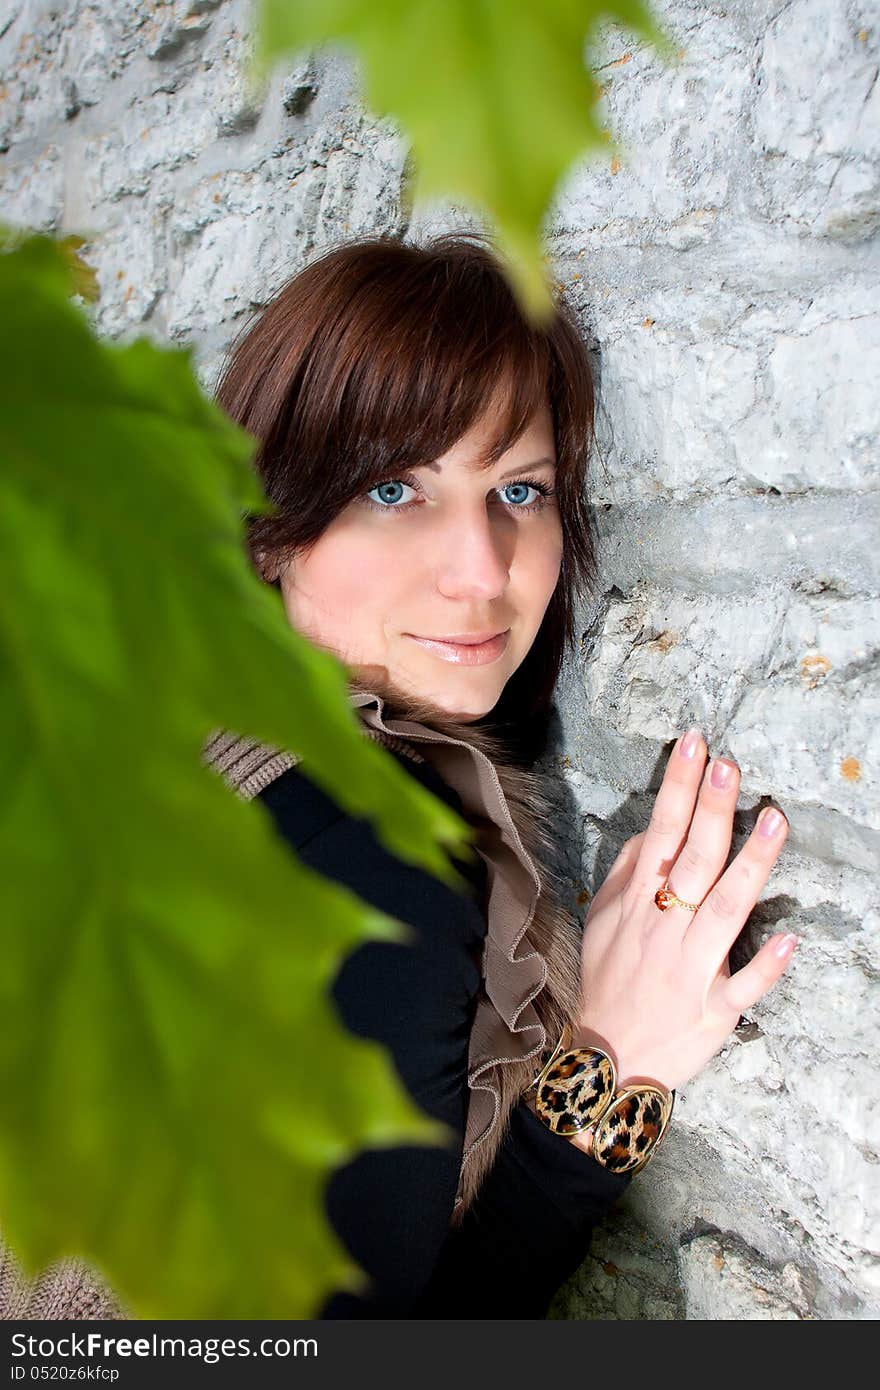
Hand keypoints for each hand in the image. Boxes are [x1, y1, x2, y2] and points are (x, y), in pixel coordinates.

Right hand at [574, 729, 794, 1093]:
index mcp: (638, 902)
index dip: (680, 787)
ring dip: (752, 866)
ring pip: (725, 910)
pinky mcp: (715, 1009)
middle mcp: (665, 928)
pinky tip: (789, 938)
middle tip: (730, 766)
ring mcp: (691, 968)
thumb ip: (627, 871)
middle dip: (713, 810)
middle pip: (695, 860)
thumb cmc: (606, 979)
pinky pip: (743, 984)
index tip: (696, 745)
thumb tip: (654, 830)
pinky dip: (765, 964)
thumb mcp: (602, 918)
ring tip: (774, 821)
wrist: (605, 1055)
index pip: (662, 832)